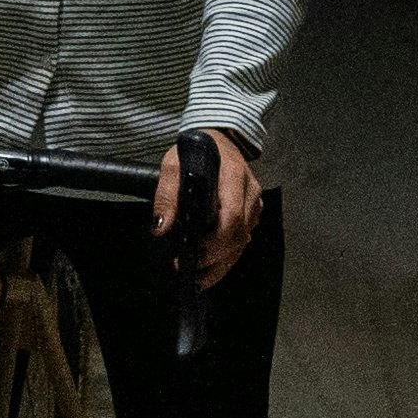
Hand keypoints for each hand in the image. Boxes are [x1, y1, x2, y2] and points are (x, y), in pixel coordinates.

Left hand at [155, 127, 263, 274]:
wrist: (217, 138)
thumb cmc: (195, 150)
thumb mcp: (173, 164)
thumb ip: (167, 194)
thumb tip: (162, 227)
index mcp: (234, 175)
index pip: (231, 216)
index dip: (213, 241)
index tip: (190, 253)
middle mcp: (250, 191)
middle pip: (239, 234)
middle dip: (214, 257)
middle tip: (188, 269)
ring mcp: (255, 203)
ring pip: (243, 242)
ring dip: (221, 264)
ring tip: (197, 279)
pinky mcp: (253, 212)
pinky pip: (243, 240)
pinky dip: (226, 258)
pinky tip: (209, 271)